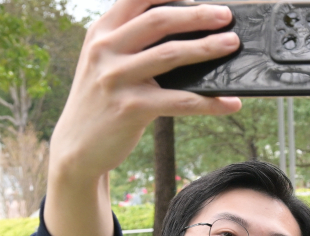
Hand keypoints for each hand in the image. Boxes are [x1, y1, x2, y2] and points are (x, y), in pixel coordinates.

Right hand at [47, 1, 241, 235]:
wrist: (77, 145)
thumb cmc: (103, 100)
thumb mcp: (106, 63)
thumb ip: (133, 44)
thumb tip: (186, 36)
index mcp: (101, 31)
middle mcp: (105, 48)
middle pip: (159, 20)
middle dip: (197, 15)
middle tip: (226, 16)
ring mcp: (116, 77)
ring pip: (171, 55)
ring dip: (207, 48)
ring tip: (232, 44)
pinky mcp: (131, 107)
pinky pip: (180, 101)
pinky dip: (210, 102)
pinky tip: (232, 103)